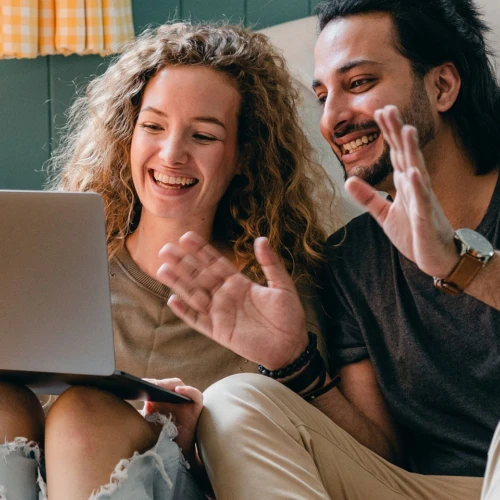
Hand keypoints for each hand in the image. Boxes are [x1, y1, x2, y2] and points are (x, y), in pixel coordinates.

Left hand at [143, 378, 202, 459]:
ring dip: (170, 384)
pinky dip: (189, 390)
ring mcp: (185, 402)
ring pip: (180, 386)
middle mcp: (173, 399)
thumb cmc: (157, 441)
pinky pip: (196, 395)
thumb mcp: (144, 425)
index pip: (157, 386)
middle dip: (158, 383)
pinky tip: (179, 390)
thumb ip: (137, 416)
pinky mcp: (196, 408)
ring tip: (160, 386)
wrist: (171, 457)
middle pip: (168, 385)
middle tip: (148, 384)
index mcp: (160, 401)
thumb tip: (118, 406)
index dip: (149, 384)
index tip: (138, 384)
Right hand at [156, 231, 307, 369]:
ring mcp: (221, 314)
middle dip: (183, 262)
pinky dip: (185, 312)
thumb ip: (270, 264)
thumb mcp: (283, 286)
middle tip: (165, 249)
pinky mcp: (219, 332)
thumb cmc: (289, 316)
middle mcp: (226, 296)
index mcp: (239, 283)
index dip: (200, 250)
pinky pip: (198, 321)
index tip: (186, 237)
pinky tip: (172, 300)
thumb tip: (261, 239)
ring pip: (194, 295)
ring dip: (178, 283)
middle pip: (199, 276)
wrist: (291, 347)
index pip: (215, 263)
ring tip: (162, 269)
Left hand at [345, 105, 458, 277]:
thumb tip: (348, 180)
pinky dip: (418, 187)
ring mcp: (423, 201)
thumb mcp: (384, 215)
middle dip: (397, 132)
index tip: (380, 111)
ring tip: (407, 130)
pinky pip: (422, 201)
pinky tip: (413, 172)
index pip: (396, 154)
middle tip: (389, 108)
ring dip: (412, 151)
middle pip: (406, 155)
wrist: (437, 258)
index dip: (388, 134)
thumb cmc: (414, 234)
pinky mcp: (426, 219)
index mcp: (405, 185)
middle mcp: (416, 187)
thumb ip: (367, 198)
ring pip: (417, 171)